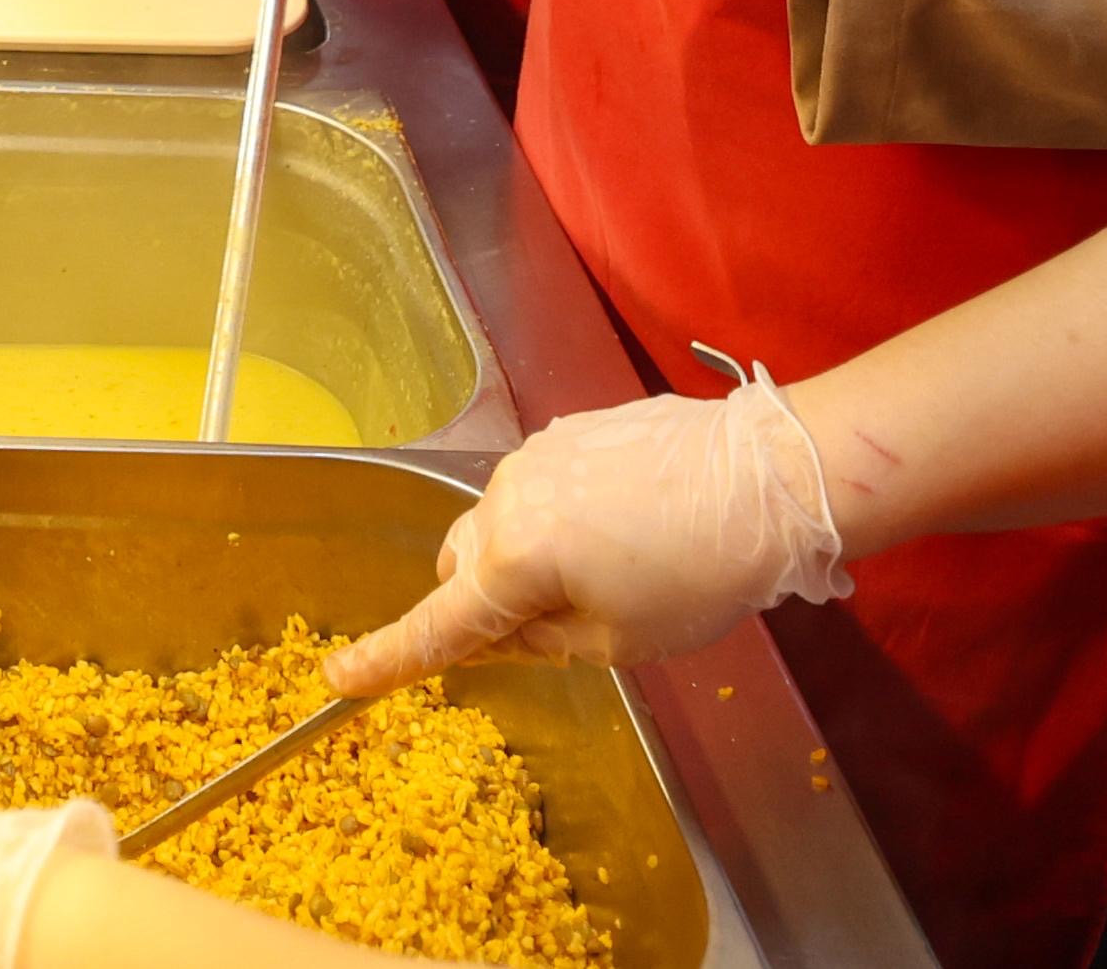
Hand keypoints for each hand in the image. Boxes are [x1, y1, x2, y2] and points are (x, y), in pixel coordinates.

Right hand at [321, 377, 847, 694]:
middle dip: (489, 602)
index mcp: (514, 561)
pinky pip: (541, 486)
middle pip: (464, 565)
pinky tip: (628, 524)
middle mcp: (508, 497)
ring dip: (529, 555)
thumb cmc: (699, 573)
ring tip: (616, 568)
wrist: (770, 476)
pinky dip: (561, 516)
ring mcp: (539, 454)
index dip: (385, 659)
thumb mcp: (620, 640)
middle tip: (560, 627)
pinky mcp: (572, 428)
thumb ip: (544, 640)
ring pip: (502, 523)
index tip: (337, 677)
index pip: (437, 625)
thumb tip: (505, 631)